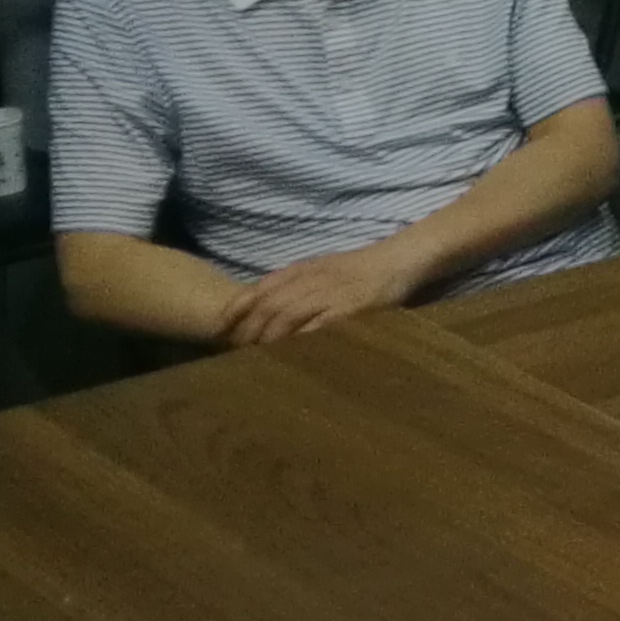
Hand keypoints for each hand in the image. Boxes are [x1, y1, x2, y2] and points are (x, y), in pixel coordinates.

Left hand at [217, 238, 428, 342]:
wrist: (399, 260)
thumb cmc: (362, 269)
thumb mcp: (324, 270)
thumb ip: (298, 285)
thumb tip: (268, 308)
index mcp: (303, 270)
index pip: (260, 288)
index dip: (237, 308)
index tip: (220, 329)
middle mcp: (311, 280)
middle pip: (268, 304)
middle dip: (249, 329)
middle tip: (237, 353)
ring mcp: (329, 294)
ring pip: (287, 315)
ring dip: (269, 338)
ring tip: (259, 359)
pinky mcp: (349, 309)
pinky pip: (318, 326)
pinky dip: (301, 341)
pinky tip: (292, 356)